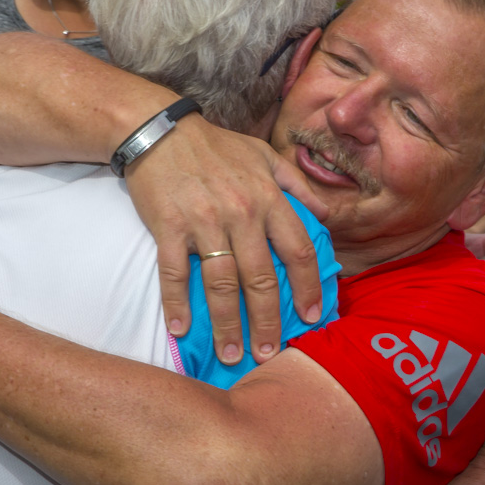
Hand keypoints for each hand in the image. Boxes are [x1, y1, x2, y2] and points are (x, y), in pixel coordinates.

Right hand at [125, 115, 328, 365]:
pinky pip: (174, 273)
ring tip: (232, 354)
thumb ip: (297, 184)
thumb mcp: (264, 155)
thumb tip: (324, 214)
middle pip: (260, 278)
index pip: (297, 250)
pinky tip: (180, 329)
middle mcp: (241, 213)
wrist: (160, 130)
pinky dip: (176, 304)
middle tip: (270, 353)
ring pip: (220, 284)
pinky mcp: (169, 227)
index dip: (308, 286)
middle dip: (267, 321)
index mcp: (268, 198)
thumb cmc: (215, 146)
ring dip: (227, 325)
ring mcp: (204, 222)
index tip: (312, 314)